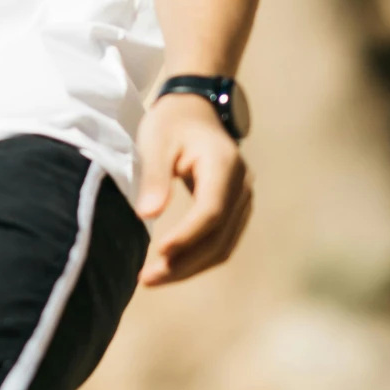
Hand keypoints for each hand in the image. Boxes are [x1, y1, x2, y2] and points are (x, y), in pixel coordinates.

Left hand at [134, 93, 253, 286]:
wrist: (196, 110)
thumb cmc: (172, 123)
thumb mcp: (156, 141)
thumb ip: (154, 177)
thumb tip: (147, 216)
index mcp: (224, 165)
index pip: (211, 211)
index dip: (187, 236)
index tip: (159, 254)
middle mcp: (241, 186)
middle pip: (219, 236)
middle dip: (185, 262)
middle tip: (147, 279)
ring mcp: (243, 200)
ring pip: (223, 245)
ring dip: (190, 267)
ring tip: (154, 278)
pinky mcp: (236, 210)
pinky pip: (222, 241)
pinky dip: (198, 259)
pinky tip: (171, 268)